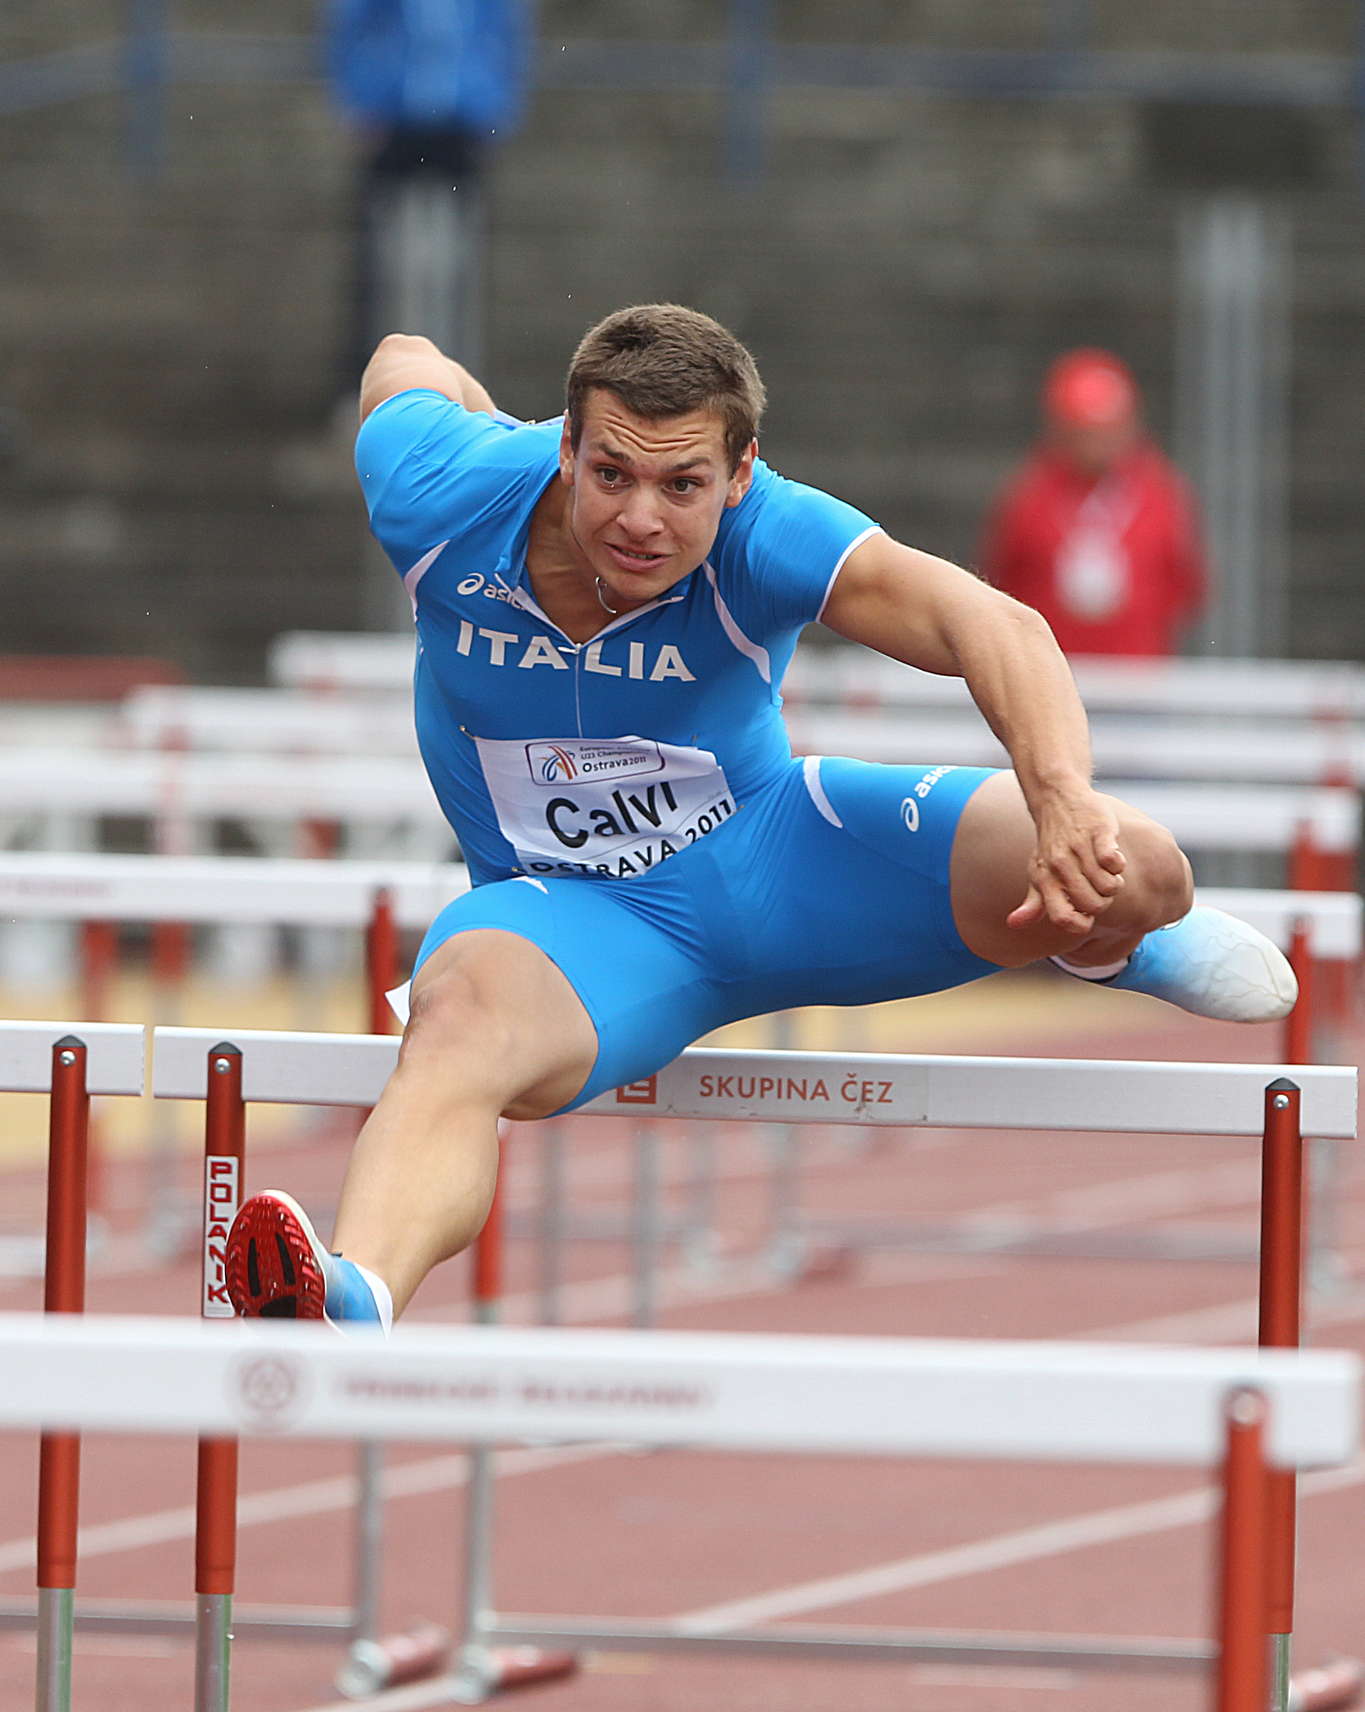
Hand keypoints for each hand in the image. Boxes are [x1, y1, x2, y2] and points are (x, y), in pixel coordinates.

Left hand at [1006, 788, 1125, 937]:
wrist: (1057, 799)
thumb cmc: (1051, 844)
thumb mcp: (1039, 872)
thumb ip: (1034, 902)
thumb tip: (1013, 924)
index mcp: (1045, 880)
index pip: (1062, 918)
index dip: (1080, 924)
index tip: (1087, 916)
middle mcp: (1059, 866)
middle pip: (1094, 905)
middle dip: (1103, 901)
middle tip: (1099, 885)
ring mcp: (1078, 848)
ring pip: (1109, 886)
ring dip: (1114, 881)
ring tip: (1104, 869)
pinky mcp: (1098, 832)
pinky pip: (1113, 861)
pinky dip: (1118, 863)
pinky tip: (1111, 854)